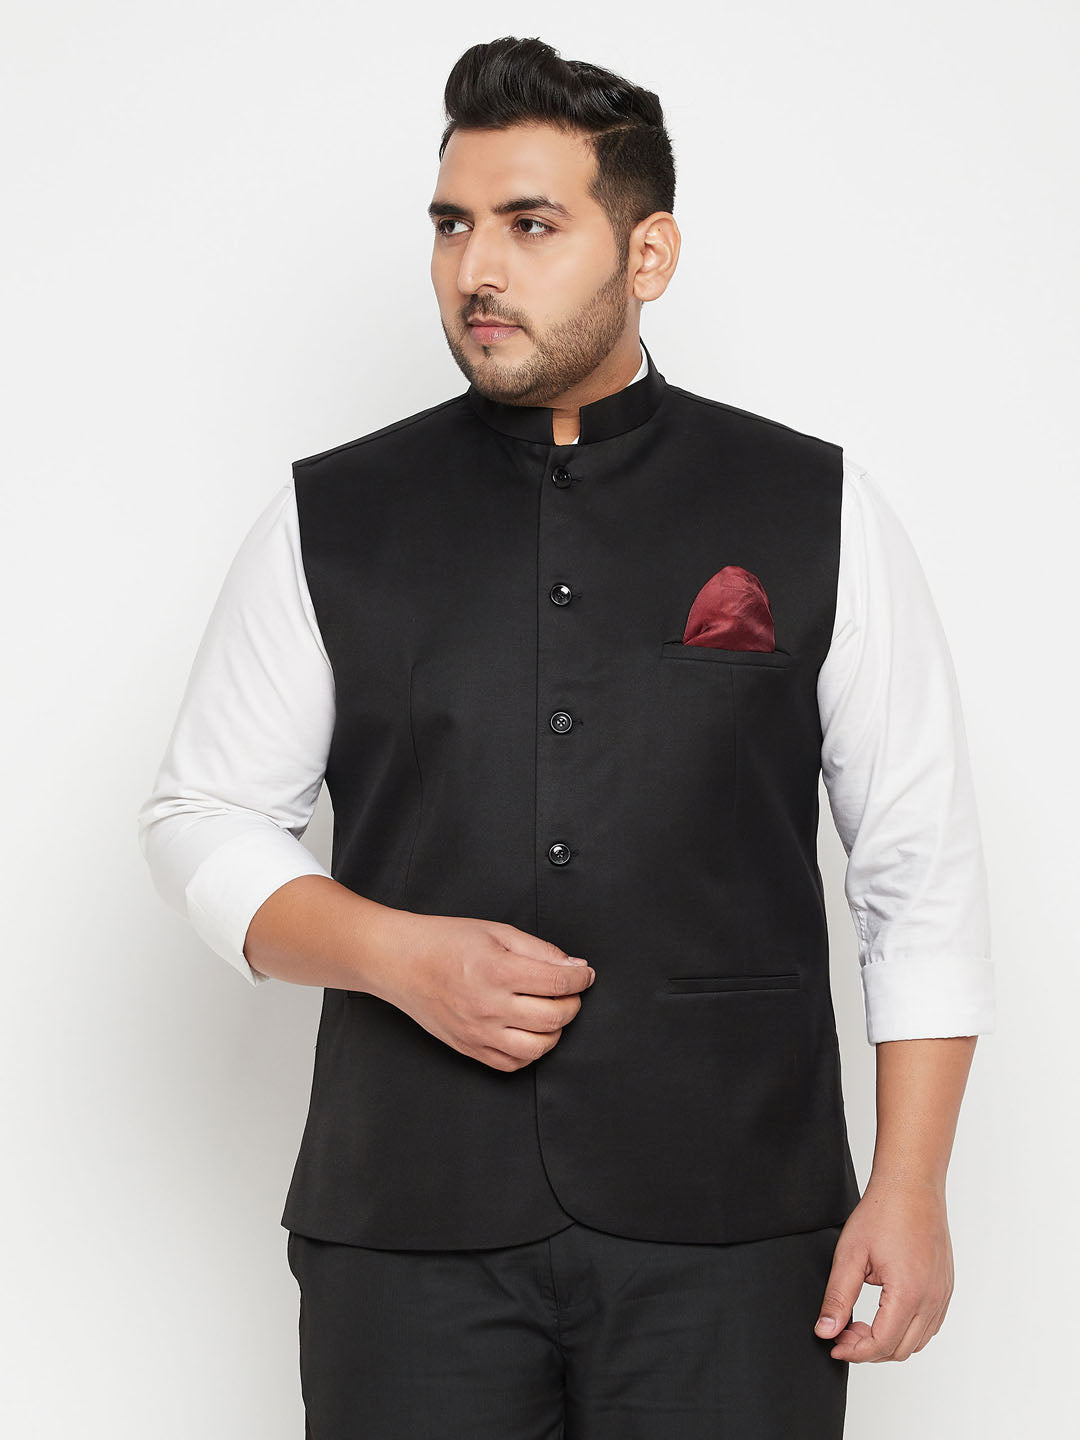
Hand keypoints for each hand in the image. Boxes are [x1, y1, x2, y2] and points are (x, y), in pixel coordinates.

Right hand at [370, 911, 595, 1070]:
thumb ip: (539, 950)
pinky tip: (528, 1031)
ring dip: (555, 1031)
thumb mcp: (496, 931)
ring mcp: (478, 1032)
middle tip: (569, 990)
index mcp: (497, 970)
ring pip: (538, 1047)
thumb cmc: (445, 941)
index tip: (585, 974)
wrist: (400, 961)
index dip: (581, 978)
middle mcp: (489, 1006)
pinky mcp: (469, 1048)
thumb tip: (574, 966)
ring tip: (550, 1012)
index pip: (558, 981)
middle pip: (555, 1017)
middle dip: (573, 1003)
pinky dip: (530, 1052)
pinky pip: (511, 1064)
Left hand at [813, 1176, 953, 1361]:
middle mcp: (932, 1298)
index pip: (882, 1343)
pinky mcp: (946, 1287)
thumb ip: (837, 1298)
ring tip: (861, 1323)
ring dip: (888, 1342)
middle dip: (868, 1349)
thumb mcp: (850, 1255)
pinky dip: (907, 1330)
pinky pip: (930, 1325)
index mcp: (909, 1292)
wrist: (911, 1185)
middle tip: (843, 1331)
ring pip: (918, 1342)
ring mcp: (943, 1294)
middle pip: (901, 1350)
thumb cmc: (883, 1212)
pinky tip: (884, 1314)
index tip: (834, 1344)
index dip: (854, 1351)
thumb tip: (826, 1331)